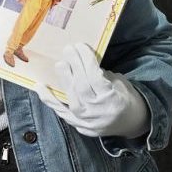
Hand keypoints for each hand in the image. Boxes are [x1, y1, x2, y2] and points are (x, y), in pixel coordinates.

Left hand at [35, 43, 149, 138]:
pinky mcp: (77, 125)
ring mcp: (86, 121)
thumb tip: (82, 61)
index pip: (95, 78)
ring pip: (71, 97)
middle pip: (81, 86)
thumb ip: (102, 75)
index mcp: (113, 101)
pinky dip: (49, 99)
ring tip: (59, 63)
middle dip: (74, 66)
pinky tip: (39, 87)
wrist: (132, 124)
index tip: (80, 46)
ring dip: (64, 78)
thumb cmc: (126, 99)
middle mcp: (98, 112)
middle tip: (68, 49)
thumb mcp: (121, 84)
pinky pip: (61, 111)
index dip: (86, 61)